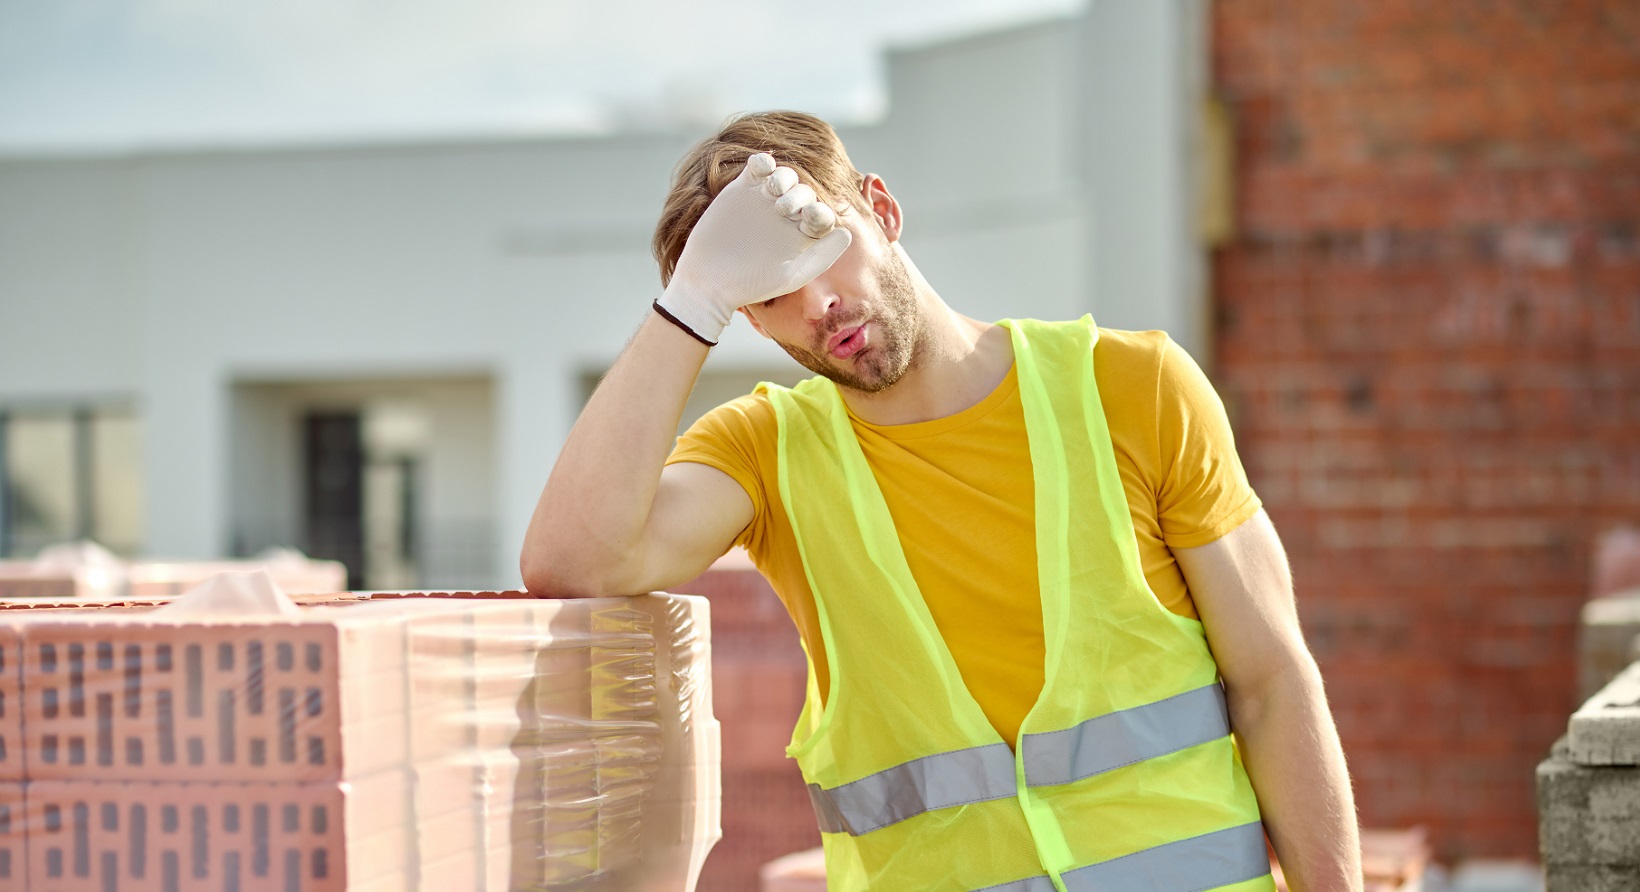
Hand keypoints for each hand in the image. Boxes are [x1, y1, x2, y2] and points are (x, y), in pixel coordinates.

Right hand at [656, 153, 851, 343]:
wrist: (710, 280)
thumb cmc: (753, 284)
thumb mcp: (792, 275)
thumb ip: (823, 255)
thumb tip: (846, 232)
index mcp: (802, 235)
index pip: (822, 214)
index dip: (820, 211)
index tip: (809, 218)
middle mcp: (786, 216)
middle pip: (805, 192)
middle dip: (800, 195)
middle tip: (784, 209)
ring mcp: (764, 201)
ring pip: (785, 176)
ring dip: (785, 178)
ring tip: (774, 191)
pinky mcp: (742, 189)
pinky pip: (758, 166)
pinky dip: (764, 162)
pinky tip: (761, 170)